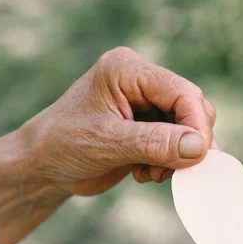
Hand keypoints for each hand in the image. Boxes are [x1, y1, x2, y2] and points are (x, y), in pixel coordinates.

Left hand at [20, 46, 216, 196]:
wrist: (43, 167)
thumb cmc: (62, 146)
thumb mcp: (107, 144)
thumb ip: (155, 143)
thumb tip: (199, 147)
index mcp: (128, 70)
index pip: (183, 93)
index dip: (196, 125)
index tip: (197, 159)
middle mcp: (141, 81)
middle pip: (192, 108)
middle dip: (187, 144)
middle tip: (167, 170)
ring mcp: (146, 104)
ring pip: (189, 129)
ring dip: (177, 157)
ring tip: (150, 173)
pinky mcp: (148, 126)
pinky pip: (178, 143)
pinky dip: (169, 163)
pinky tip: (143, 172)